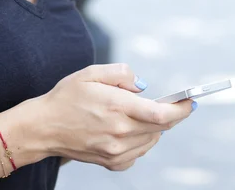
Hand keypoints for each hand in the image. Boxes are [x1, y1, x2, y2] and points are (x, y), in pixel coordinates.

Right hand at [41, 63, 193, 170]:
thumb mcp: (90, 72)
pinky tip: (127, 129)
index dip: (180, 109)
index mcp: (116, 106)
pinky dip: (141, 141)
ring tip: (138, 113)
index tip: (190, 102)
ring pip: (151, 140)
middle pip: (160, 126)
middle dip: (170, 114)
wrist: (44, 127)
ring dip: (154, 126)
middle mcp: (119, 132)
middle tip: (171, 103)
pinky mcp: (111, 162)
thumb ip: (121, 73)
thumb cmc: (66, 96)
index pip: (160, 112)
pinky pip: (138, 153)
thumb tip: (143, 85)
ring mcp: (116, 150)